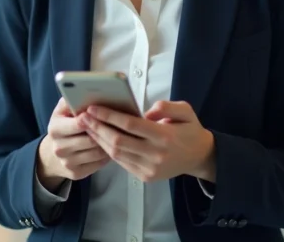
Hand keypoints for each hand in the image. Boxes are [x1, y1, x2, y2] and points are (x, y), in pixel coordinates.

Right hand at [37, 98, 110, 191]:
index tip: (105, 113)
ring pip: (97, 152)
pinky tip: (111, 146)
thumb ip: (71, 99)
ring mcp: (67, 163)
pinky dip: (107, 155)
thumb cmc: (64, 126)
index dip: (94, 118)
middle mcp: (59, 148)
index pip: (79, 123)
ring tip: (118, 134)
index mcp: (55, 129)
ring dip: (109, 144)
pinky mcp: (76, 174)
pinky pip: (98, 164)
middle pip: (90, 140)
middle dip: (105, 132)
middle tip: (119, 124)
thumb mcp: (62, 110)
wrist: (51, 155)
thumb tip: (82, 90)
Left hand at [79, 100, 215, 183]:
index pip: (130, 125)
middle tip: (83, 116)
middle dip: (97, 128)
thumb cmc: (190, 130)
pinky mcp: (145, 176)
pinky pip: (122, 162)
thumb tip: (144, 112)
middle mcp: (155, 154)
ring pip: (117, 154)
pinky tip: (100, 139)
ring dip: (99, 140)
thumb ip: (165, 107)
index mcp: (164, 136)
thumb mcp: (185, 111)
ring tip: (87, 126)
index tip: (94, 108)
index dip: (109, 116)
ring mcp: (149, 168)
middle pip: (118, 141)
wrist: (200, 157)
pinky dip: (108, 151)